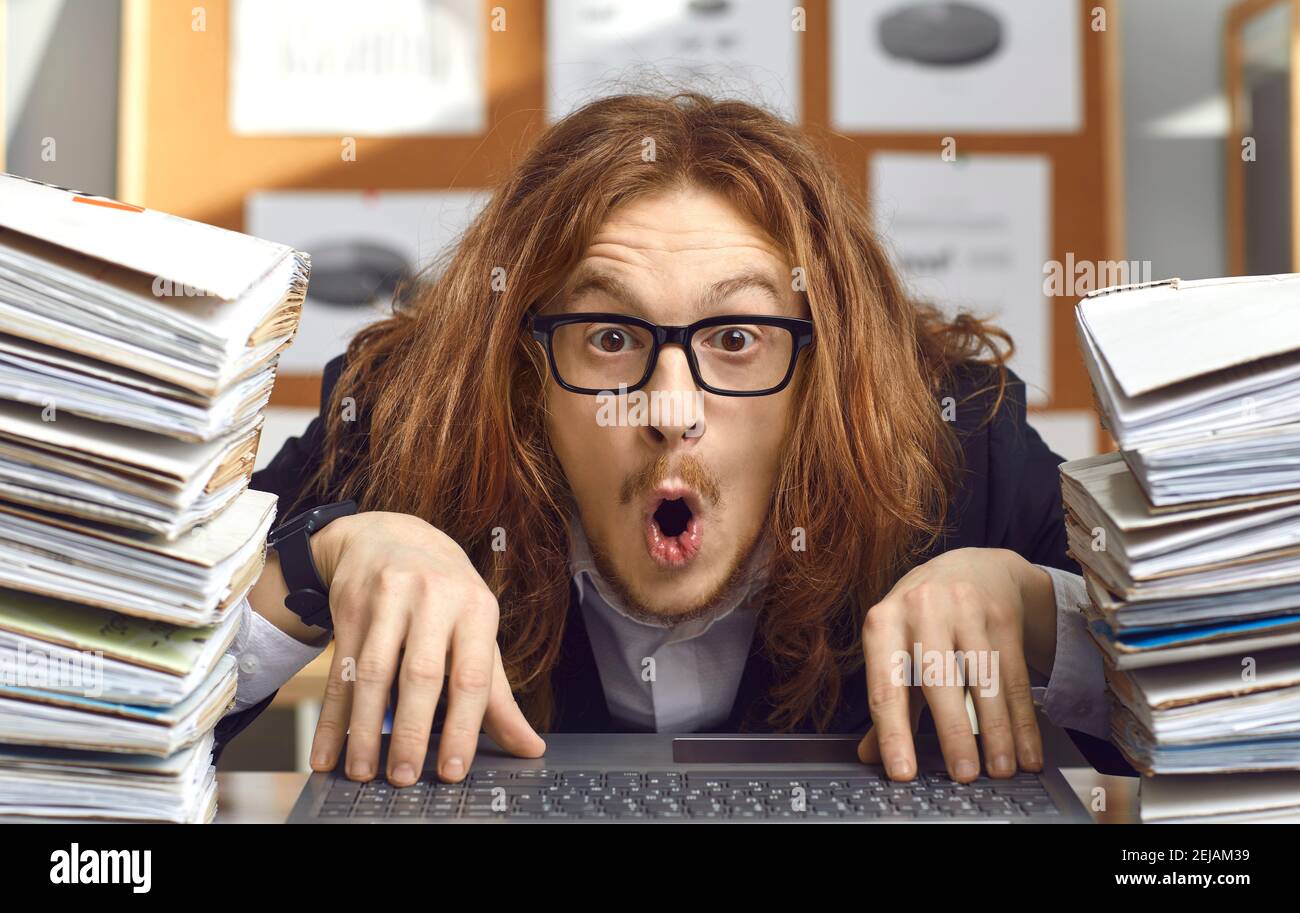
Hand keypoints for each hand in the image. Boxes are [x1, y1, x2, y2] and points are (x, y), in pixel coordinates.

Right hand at [307, 511, 544, 784]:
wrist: (390, 536)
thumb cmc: (446, 594)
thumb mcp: (478, 631)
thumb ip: (499, 693)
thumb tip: (529, 747)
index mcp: (477, 608)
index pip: (473, 676)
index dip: (464, 726)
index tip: (453, 770)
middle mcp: (435, 599)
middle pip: (421, 675)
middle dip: (412, 732)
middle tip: (405, 778)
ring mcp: (389, 599)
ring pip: (374, 674)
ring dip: (365, 730)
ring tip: (363, 772)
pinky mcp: (351, 606)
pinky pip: (340, 670)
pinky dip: (332, 717)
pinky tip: (328, 750)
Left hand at [857, 547, 1047, 782]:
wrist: (972, 566)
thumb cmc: (923, 617)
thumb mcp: (895, 647)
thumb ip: (887, 701)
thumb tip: (868, 755)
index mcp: (883, 622)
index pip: (885, 686)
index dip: (892, 733)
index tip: (902, 772)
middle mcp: (922, 611)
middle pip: (938, 679)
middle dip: (953, 732)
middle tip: (963, 776)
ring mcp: (965, 610)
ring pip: (983, 680)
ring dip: (995, 732)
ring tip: (999, 771)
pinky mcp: (1002, 616)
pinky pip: (1014, 676)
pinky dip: (1022, 720)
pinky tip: (1025, 751)